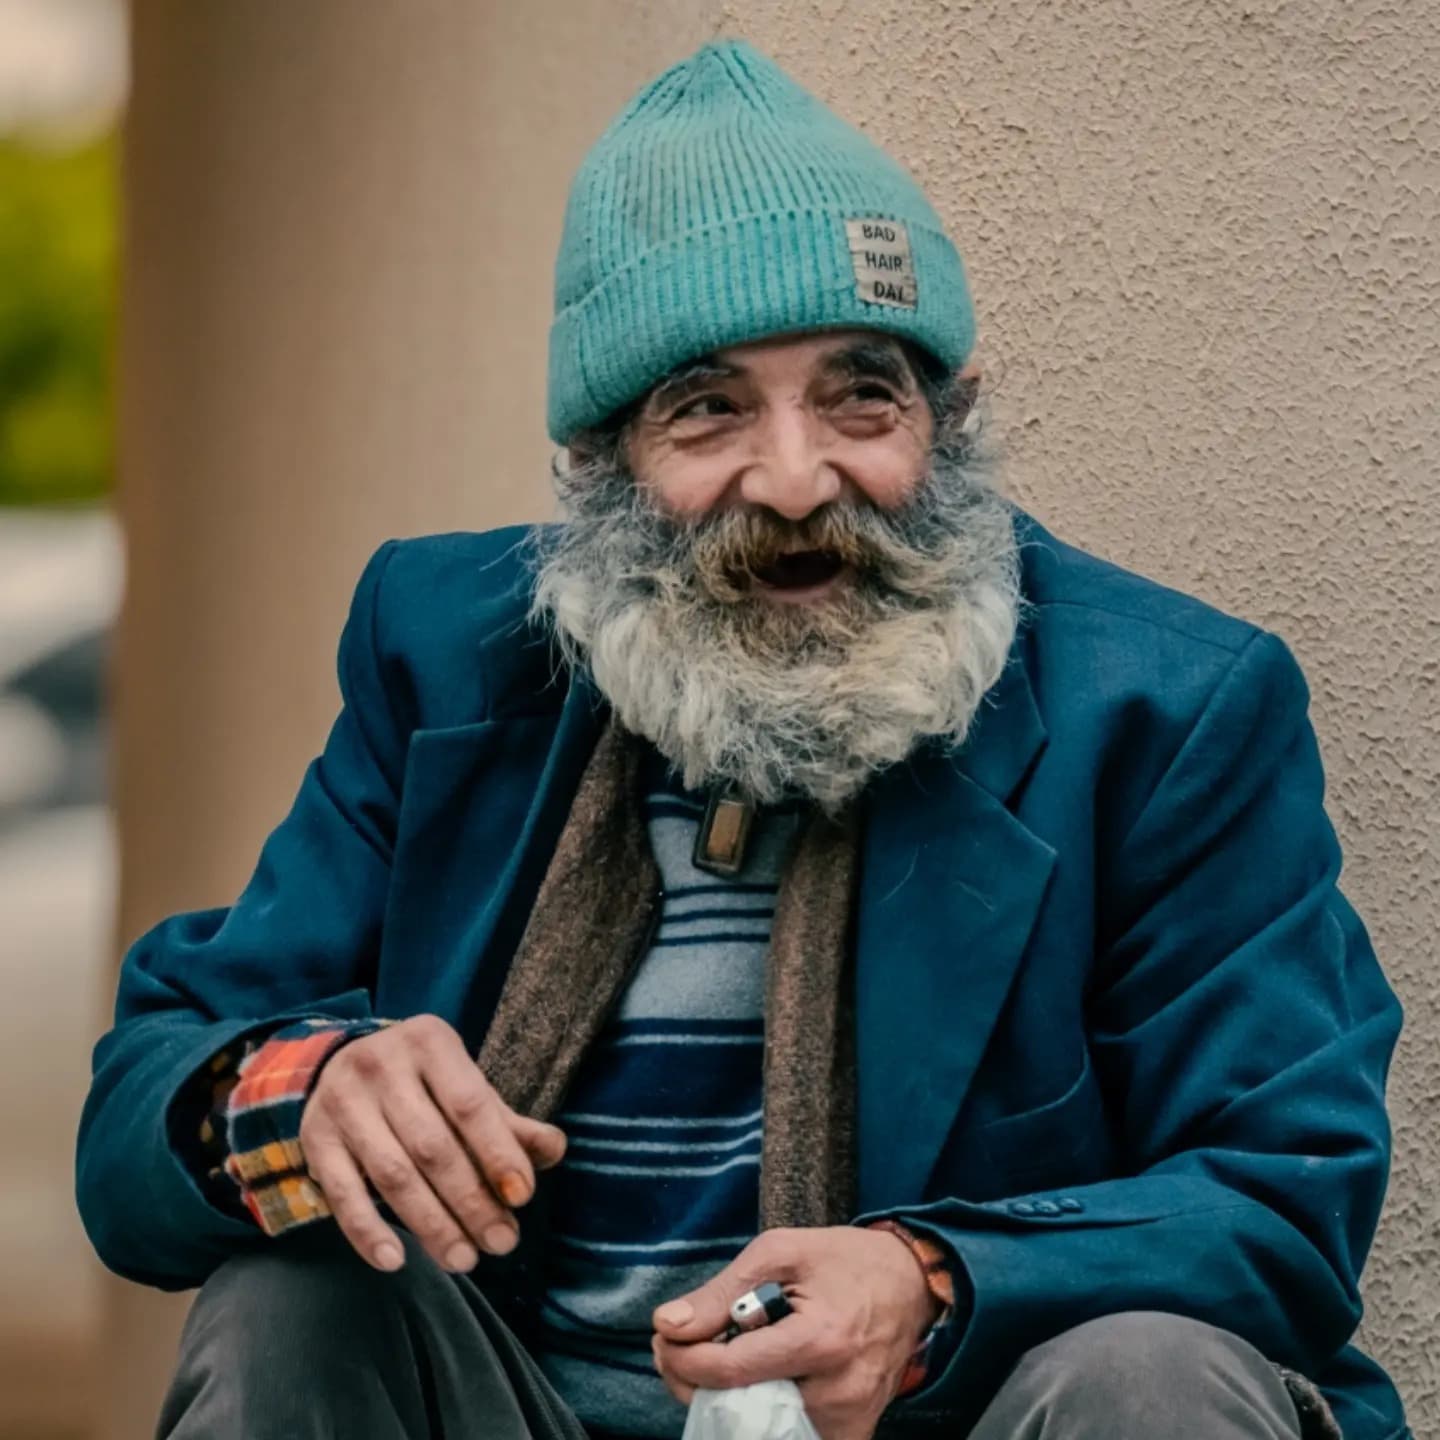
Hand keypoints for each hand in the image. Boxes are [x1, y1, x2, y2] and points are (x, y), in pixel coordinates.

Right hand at [298, 1013, 565, 1273]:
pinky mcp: (314, 1138)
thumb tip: (554, 1151)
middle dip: (471, 1201)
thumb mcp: (464, 1087)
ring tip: (463, 1260)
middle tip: (501, 1244)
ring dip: (431, 1224)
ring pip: (392, 1174)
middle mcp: (381, 1065)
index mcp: (430, 1042)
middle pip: (432, 1146)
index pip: (470, 1104)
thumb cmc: (423, 1085)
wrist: (341, 1064)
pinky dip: (368, 1231)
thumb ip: (507, 1123)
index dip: (498, 1153)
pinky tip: (397, 1261)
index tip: (522, 1198)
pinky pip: (342, 1194)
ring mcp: (342, 1101)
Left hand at [651, 1226, 940, 1439]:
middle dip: (695, 1381)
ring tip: (720, 1355)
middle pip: (739, 1411)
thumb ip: (722, 1292)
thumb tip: (668, 1325)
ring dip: (725, 1397)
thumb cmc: (844, 1260)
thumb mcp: (780, 1252)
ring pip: (757, 1429)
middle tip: (681, 1347)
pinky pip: (786, 1435)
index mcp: (820, 1340)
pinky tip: (754, 1378)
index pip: (731, 1371)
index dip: (685, 1358)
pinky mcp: (851, 1434)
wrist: (911, 1285)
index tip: (665, 1337)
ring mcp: (847, 1421)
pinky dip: (759, 1411)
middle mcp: (837, 1393)